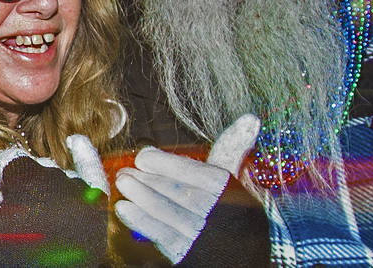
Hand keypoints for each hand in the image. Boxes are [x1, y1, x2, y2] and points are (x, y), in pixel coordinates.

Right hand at [0, 136, 108, 267]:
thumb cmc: (3, 260)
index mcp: (29, 180)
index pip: (3, 162)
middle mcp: (61, 181)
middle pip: (29, 170)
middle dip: (8, 184)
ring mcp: (83, 196)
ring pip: (55, 176)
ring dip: (36, 185)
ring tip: (18, 205)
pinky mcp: (97, 212)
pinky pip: (94, 175)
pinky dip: (86, 158)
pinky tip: (76, 142)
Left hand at [114, 113, 262, 264]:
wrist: (245, 254)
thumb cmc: (235, 212)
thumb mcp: (236, 181)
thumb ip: (232, 151)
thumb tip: (249, 119)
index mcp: (231, 191)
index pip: (196, 174)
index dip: (167, 164)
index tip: (144, 157)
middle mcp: (220, 214)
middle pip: (178, 192)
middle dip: (149, 180)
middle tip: (126, 172)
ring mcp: (204, 236)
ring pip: (168, 212)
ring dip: (142, 196)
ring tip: (123, 184)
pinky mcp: (190, 255)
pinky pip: (163, 237)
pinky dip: (142, 222)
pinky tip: (124, 209)